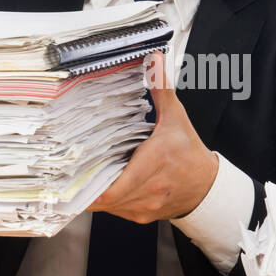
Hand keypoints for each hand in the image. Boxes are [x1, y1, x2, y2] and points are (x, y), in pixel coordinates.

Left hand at [87, 52, 218, 222]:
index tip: (73, 176)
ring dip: (94, 195)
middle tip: (69, 174)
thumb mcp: (176, 118)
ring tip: (83, 178)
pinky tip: (102, 186)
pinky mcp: (142, 215)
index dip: (89, 187)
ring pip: (107, 207)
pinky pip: (116, 212)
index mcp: (154, 162)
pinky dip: (106, 201)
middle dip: (86, 186)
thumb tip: (155, 60)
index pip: (113, 188)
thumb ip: (162, 89)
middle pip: (104, 198)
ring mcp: (145, 206)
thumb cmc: (189, 153)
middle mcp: (149, 189)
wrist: (207, 186)